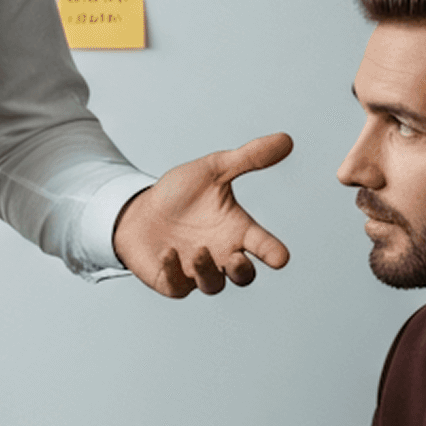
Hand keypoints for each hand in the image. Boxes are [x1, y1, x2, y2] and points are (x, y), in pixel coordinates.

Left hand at [113, 134, 293, 295]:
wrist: (138, 209)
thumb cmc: (180, 193)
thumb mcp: (213, 169)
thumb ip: (248, 158)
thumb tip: (286, 139)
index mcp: (236, 231)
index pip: (263, 246)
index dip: (273, 253)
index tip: (280, 258)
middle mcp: (221, 255)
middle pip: (243, 276)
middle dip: (242, 271)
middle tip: (237, 258)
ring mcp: (197, 272)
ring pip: (213, 285)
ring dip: (208, 270)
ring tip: (198, 250)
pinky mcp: (171, 281)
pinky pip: (177, 286)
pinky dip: (174, 271)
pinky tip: (167, 252)